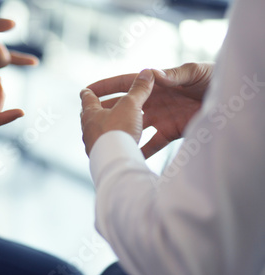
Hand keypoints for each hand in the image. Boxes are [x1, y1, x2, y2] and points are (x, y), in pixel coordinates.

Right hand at [87, 63, 212, 157]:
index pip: (125, 84)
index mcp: (156, 83)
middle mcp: (154, 101)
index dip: (105, 87)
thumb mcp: (193, 72)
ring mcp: (161, 117)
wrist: (230, 98)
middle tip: (87, 120)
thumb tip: (150, 73)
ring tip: (104, 142)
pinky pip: (153, 144)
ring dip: (120, 133)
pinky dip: (142, 151)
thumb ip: (172, 75)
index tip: (87, 91)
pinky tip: (129, 158)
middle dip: (105, 112)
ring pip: (134, 126)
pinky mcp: (171, 131)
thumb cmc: (212, 78)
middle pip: (124, 107)